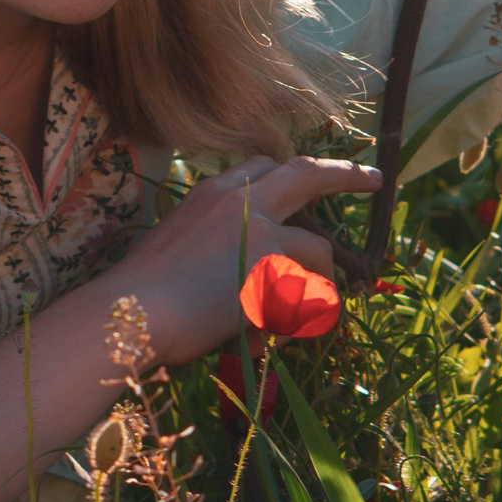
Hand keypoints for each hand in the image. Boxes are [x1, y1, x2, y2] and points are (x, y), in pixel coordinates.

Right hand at [73, 155, 378, 369]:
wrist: (126, 315)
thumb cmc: (134, 298)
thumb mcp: (175, 255)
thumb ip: (216, 252)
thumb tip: (248, 288)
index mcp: (208, 195)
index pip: (260, 166)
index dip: (289, 174)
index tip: (311, 176)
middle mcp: (238, 202)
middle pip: (306, 173)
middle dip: (346, 175)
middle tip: (376, 180)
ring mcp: (259, 231)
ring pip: (317, 247)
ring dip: (319, 280)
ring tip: (300, 315)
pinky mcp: (274, 267)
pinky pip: (310, 293)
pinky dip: (302, 315)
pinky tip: (275, 335)